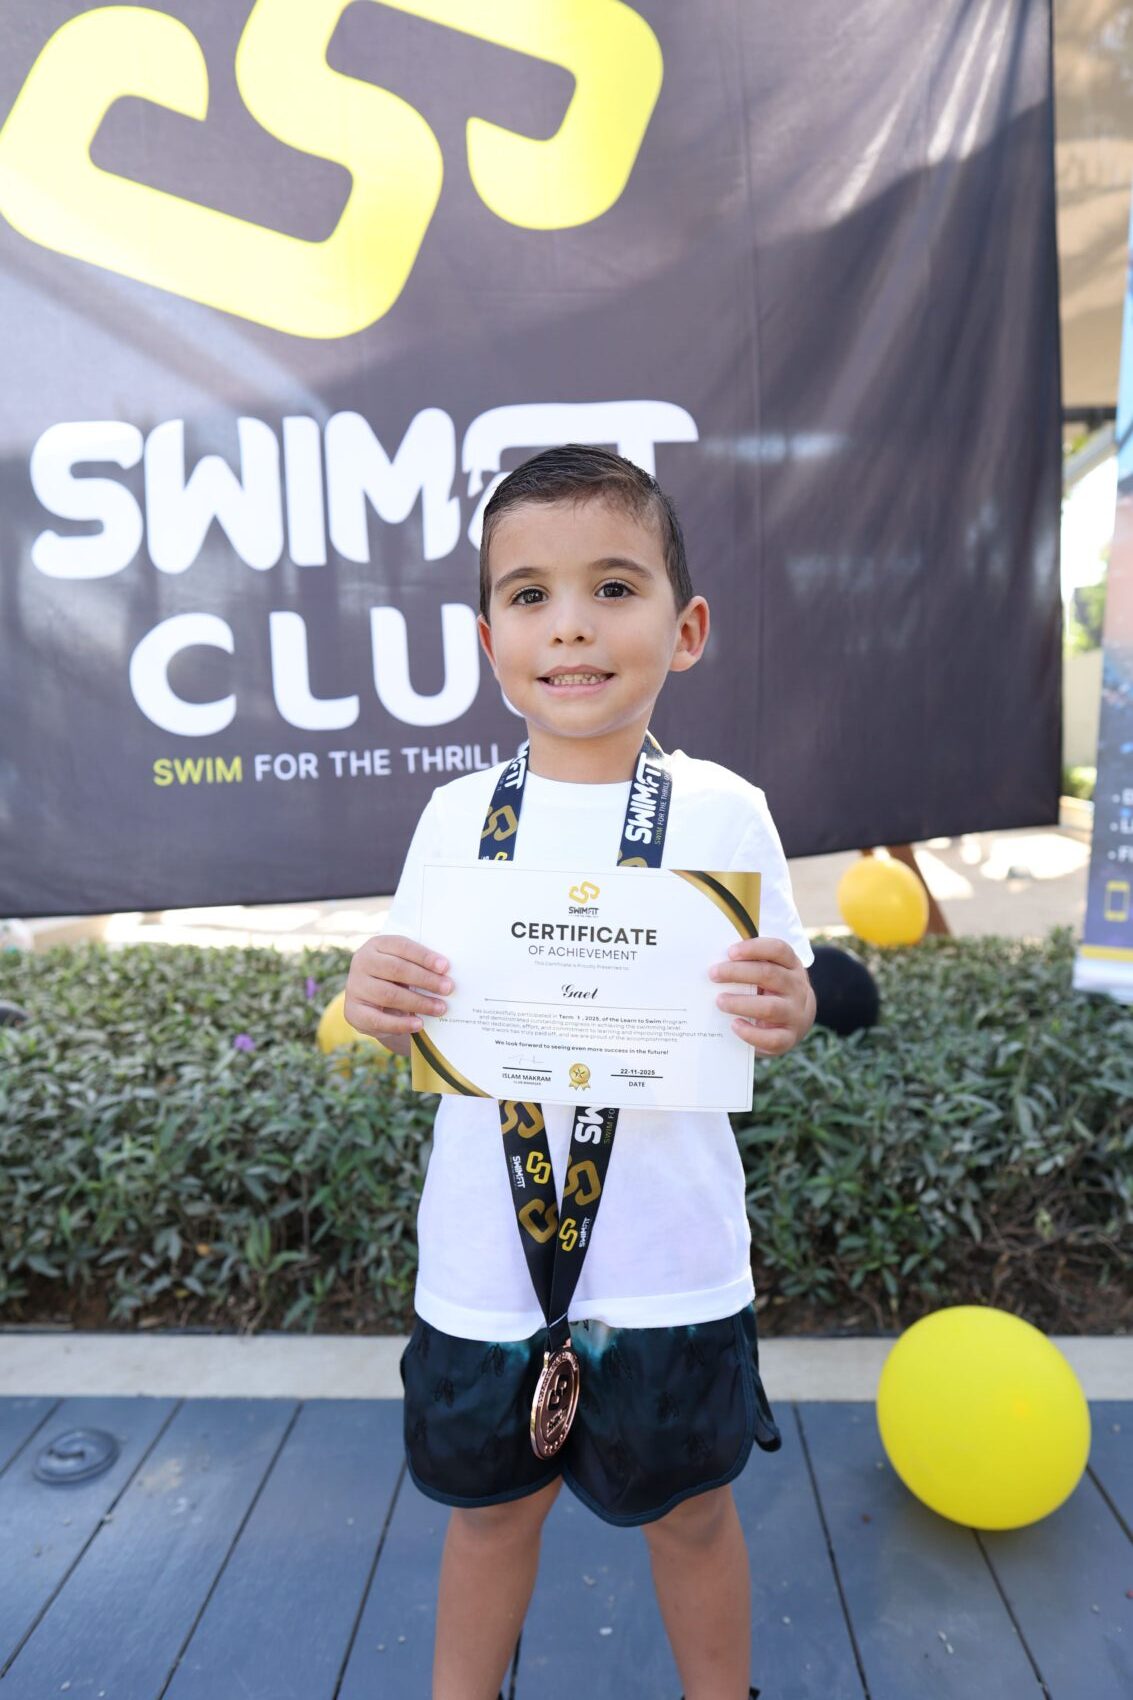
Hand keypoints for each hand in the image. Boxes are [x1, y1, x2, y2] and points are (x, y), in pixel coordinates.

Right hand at [344, 934, 451, 1055]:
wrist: (372, 1002)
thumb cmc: (396, 978)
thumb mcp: (404, 965)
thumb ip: (419, 965)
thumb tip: (447, 972)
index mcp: (376, 945)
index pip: (402, 947)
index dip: (424, 956)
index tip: (445, 966)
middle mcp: (362, 962)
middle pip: (396, 970)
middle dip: (425, 979)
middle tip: (448, 988)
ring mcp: (355, 987)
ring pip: (389, 995)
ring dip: (418, 1002)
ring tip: (440, 1008)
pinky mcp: (353, 1011)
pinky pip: (378, 1020)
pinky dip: (401, 1023)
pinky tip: (419, 1024)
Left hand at [708, 936, 814, 1055]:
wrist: (798, 1020)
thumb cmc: (773, 990)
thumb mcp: (769, 973)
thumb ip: (749, 966)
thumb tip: (716, 965)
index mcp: (791, 965)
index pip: (778, 950)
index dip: (754, 948)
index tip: (730, 952)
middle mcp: (797, 988)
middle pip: (769, 974)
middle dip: (737, 973)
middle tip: (713, 974)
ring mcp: (795, 1013)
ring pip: (770, 1007)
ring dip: (740, 1003)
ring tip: (720, 1001)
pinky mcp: (789, 1037)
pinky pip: (771, 1038)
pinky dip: (751, 1033)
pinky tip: (735, 1025)